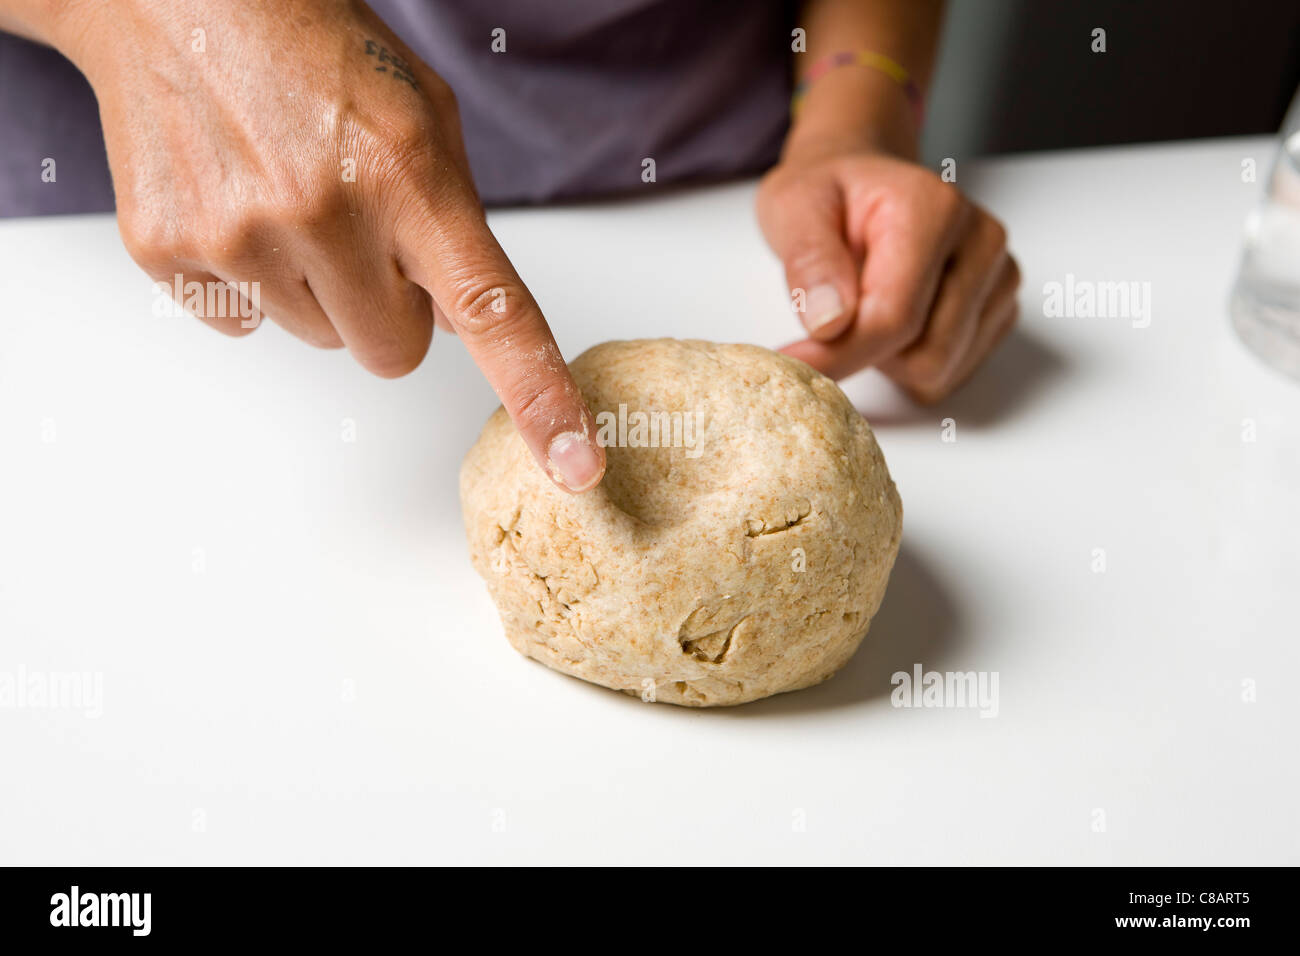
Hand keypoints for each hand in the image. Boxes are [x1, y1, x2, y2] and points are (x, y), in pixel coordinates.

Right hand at [59, 0, 603, 491]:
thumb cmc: (317, 52)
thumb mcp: (422, 117)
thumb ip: (453, 222)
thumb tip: (457, 322)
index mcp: (409, 177)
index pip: (493, 316)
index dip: (541, 398)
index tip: (577, 466)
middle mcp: (323, 211)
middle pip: (392, 353)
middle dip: (389, 309)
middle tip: (360, 231)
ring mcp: (239, 235)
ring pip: (318, 339)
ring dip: (317, 289)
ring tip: (291, 197)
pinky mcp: (169, 250)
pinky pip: (241, 323)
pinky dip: (250, 281)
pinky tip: (239, 203)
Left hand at [758, 148, 1019, 402]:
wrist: (861, 184)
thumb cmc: (829, 194)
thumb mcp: (794, 206)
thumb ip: (810, 261)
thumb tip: (829, 323)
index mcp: (935, 209)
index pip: (894, 317)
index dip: (838, 353)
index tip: (793, 363)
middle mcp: (981, 242)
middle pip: (924, 354)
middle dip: (866, 352)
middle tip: (829, 318)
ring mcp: (998, 277)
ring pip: (939, 370)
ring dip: (889, 360)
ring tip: (862, 309)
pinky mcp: (998, 308)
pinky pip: (950, 373)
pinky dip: (909, 364)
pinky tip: (890, 322)